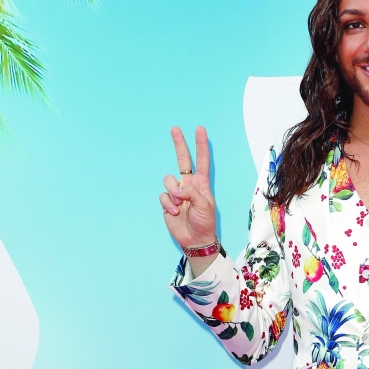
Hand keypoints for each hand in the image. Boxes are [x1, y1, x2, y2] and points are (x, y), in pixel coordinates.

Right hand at [160, 127, 216, 249]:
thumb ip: (192, 193)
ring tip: (180, 205)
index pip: (201, 161)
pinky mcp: (167, 202)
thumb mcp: (205, 206)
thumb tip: (177, 188)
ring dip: (173, 192)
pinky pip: (163, 196)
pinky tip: (174, 212)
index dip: (201, 146)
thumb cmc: (205, 222)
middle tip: (175, 129)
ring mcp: (176, 193)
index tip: (200, 130)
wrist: (195, 239)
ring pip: (168, 180)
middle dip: (179, 144)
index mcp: (201, 184)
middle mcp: (188, 185)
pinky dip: (168, 203)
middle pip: (182, 160)